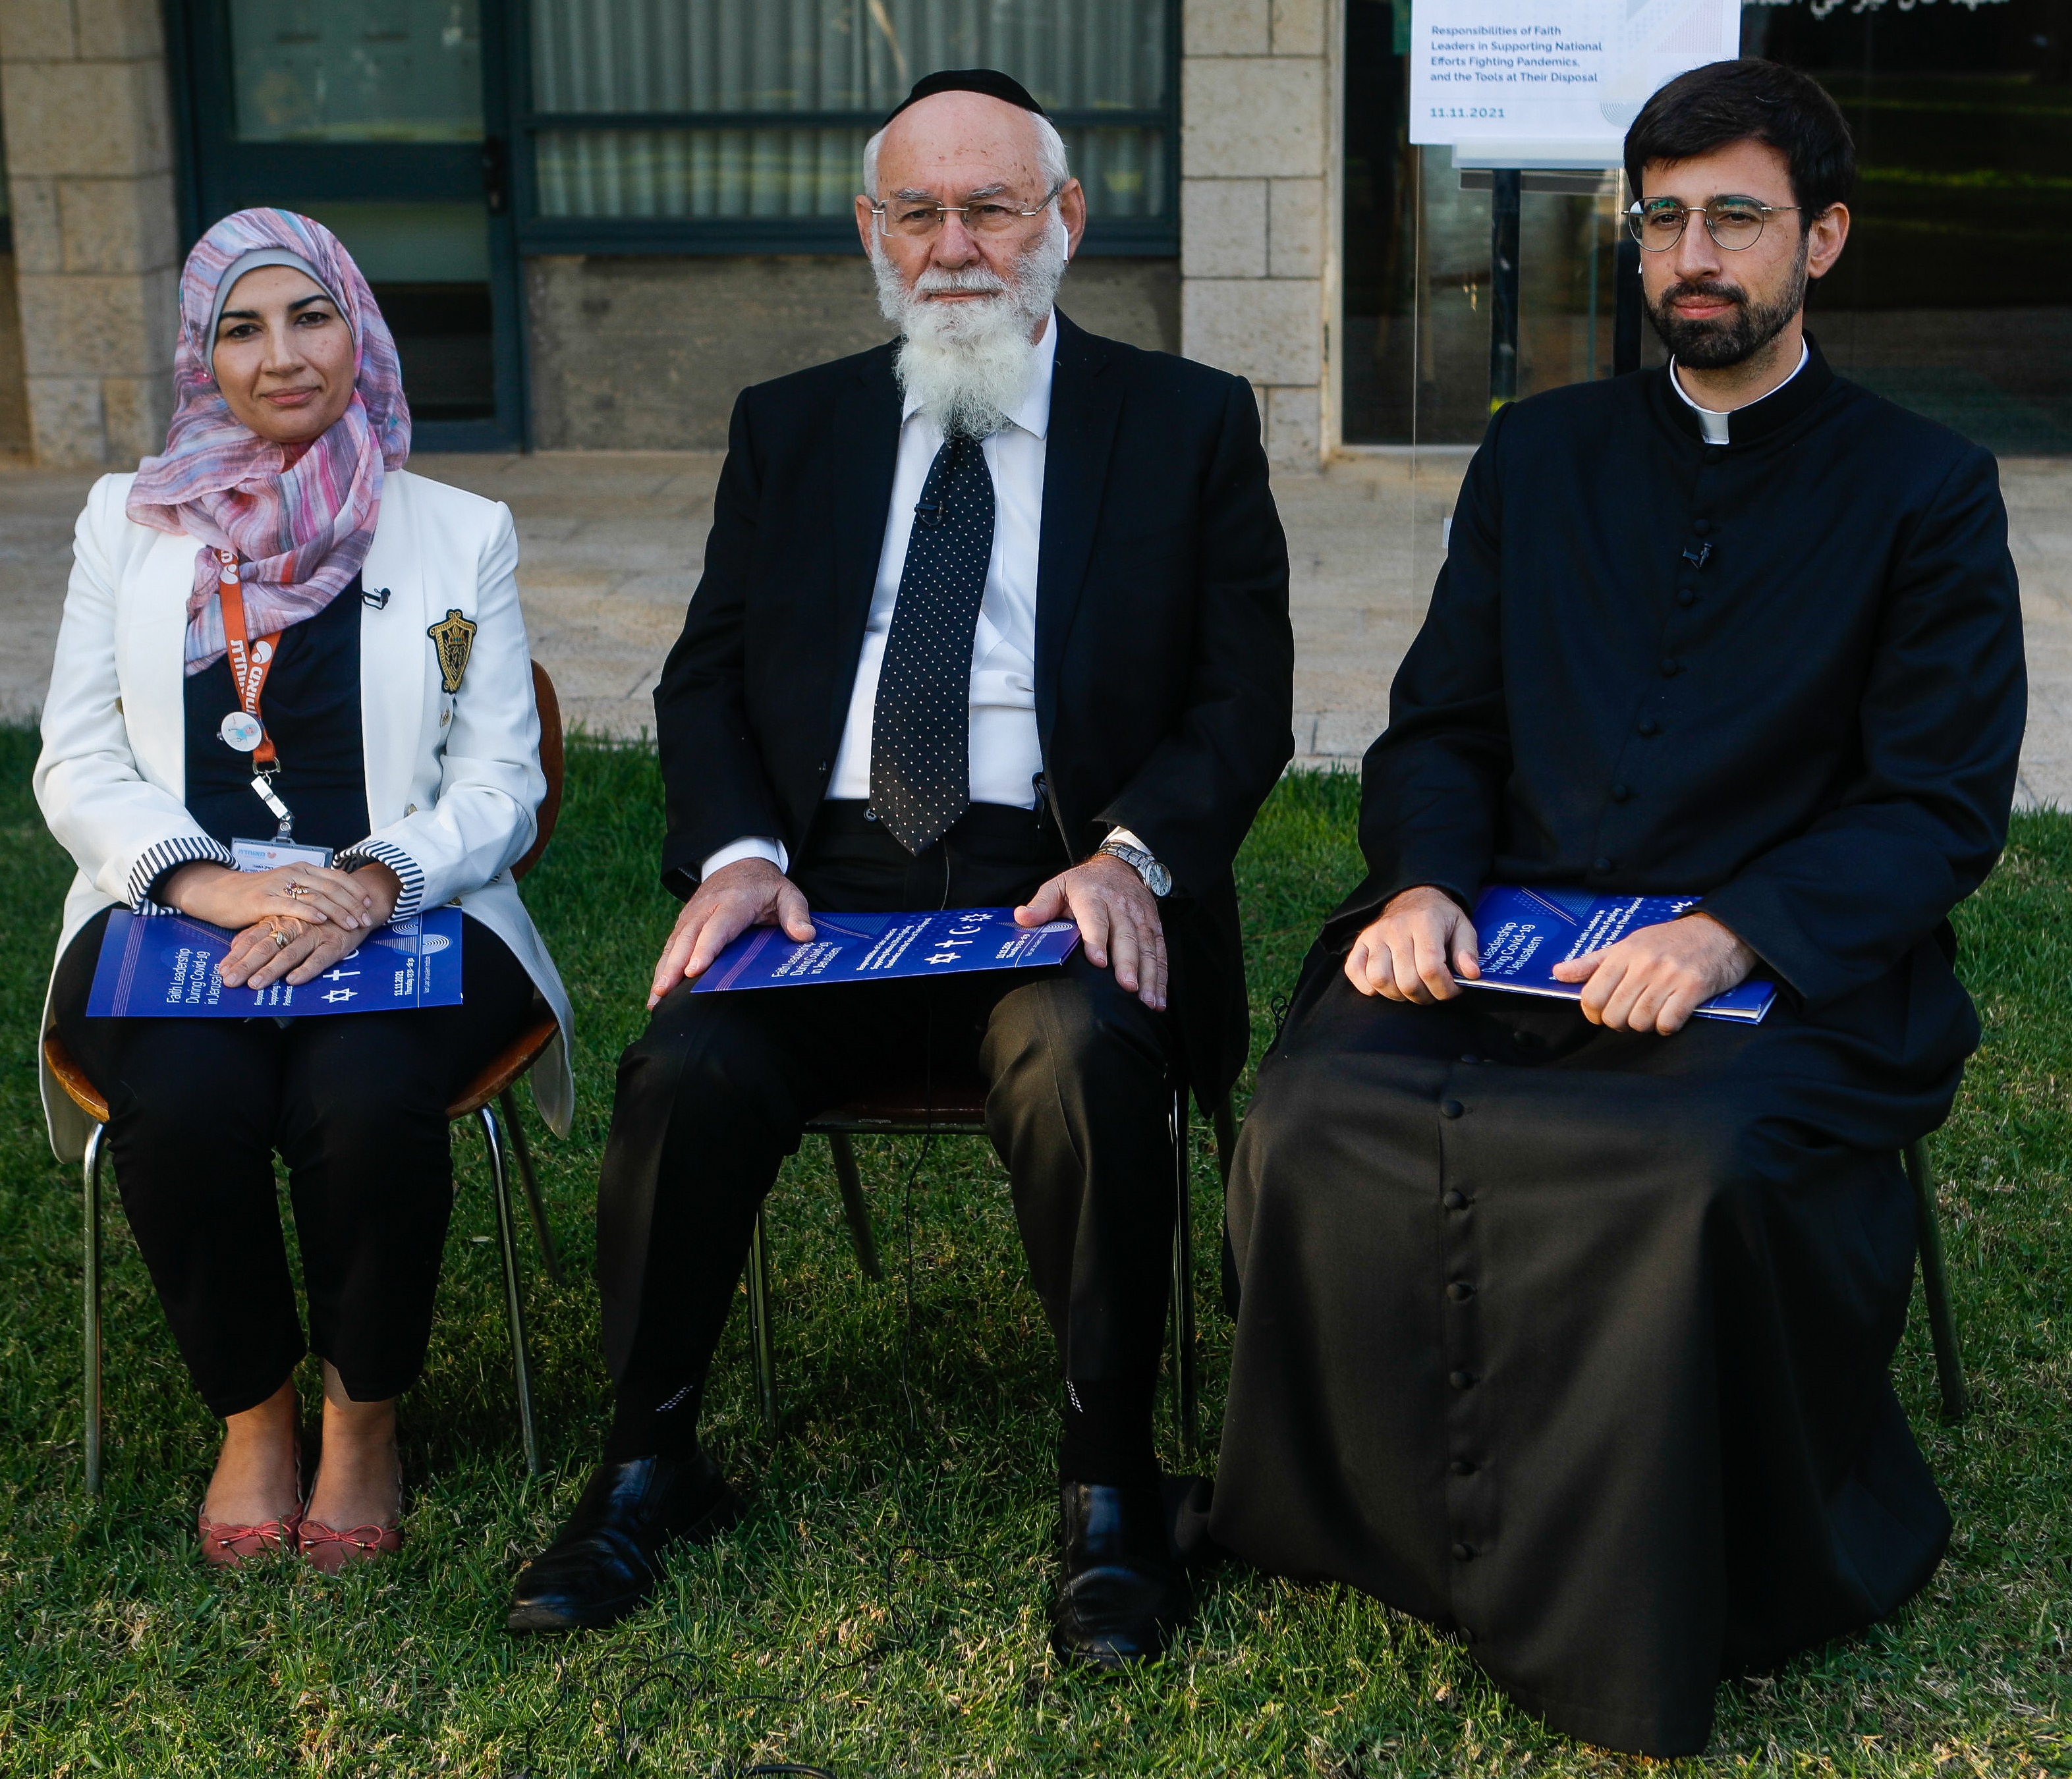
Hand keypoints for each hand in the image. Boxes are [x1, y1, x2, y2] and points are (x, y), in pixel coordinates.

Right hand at [163, 860, 377, 933]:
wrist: (220, 893)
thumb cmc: (256, 894)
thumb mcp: (287, 888)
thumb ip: (309, 892)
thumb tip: (336, 901)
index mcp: (302, 869)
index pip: (337, 877)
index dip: (356, 891)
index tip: (370, 905)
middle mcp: (293, 873)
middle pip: (332, 888)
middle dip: (353, 905)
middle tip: (367, 919)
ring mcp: (278, 885)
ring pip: (316, 896)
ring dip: (338, 911)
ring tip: (352, 923)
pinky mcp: (263, 900)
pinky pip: (290, 905)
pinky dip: (308, 912)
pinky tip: (322, 920)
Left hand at [219, 914, 364, 989]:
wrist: (354, 904)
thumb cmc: (315, 916)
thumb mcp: (285, 920)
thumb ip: (260, 931)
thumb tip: (235, 944)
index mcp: (279, 920)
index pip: (252, 938)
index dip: (236, 955)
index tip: (222, 971)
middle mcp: (293, 926)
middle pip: (266, 946)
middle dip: (247, 965)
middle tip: (231, 981)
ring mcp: (314, 934)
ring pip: (290, 953)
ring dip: (272, 969)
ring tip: (256, 984)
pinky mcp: (334, 943)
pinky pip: (320, 958)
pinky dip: (306, 969)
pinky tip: (293, 980)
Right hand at [650, 858, 813, 1008]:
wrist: (739, 861)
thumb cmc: (766, 886)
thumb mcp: (788, 893)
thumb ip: (796, 914)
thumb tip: (804, 936)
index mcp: (734, 901)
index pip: (718, 927)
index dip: (705, 948)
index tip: (694, 970)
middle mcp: (706, 908)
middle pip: (688, 938)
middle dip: (674, 966)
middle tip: (663, 992)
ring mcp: (692, 915)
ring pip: (674, 943)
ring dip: (663, 971)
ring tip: (655, 1000)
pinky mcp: (684, 923)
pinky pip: (671, 945)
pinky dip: (662, 967)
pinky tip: (657, 992)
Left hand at [1015, 854, 1166, 1009]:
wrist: (1119, 865)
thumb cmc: (1083, 883)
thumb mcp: (1058, 885)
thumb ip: (1042, 904)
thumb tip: (1022, 918)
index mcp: (1094, 897)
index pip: (1096, 919)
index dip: (1097, 940)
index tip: (1098, 962)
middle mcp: (1121, 907)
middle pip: (1126, 936)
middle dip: (1128, 963)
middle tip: (1127, 987)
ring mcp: (1141, 918)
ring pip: (1147, 947)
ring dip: (1149, 976)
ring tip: (1147, 1001)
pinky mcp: (1154, 927)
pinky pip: (1160, 953)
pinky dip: (1161, 977)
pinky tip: (1158, 1000)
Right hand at [1345, 884, 1480, 1001]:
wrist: (1412, 896)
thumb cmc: (1439, 917)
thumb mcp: (1462, 926)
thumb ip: (1468, 950)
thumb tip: (1471, 975)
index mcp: (1424, 923)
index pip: (1431, 968)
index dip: (1444, 988)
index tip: (1452, 989)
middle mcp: (1395, 928)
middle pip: (1407, 981)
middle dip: (1425, 996)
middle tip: (1433, 990)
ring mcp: (1374, 935)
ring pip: (1380, 980)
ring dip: (1398, 995)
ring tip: (1411, 989)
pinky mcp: (1360, 942)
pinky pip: (1354, 971)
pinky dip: (1368, 986)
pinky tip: (1387, 984)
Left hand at [1549, 911, 1755, 1034]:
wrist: (1721, 931)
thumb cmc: (1671, 941)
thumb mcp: (1629, 944)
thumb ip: (1593, 962)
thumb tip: (1558, 973)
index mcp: (1624, 953)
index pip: (1592, 995)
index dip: (1593, 1013)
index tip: (1602, 1014)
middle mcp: (1644, 963)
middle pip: (1614, 1014)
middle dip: (1619, 1022)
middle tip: (1630, 1015)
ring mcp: (1669, 975)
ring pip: (1639, 1021)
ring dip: (1644, 1025)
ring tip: (1652, 1013)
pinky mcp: (1694, 987)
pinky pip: (1668, 1022)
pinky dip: (1667, 1026)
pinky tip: (1671, 1016)